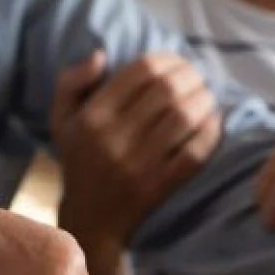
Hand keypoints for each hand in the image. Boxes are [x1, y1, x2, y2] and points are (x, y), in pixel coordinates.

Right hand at [51, 51, 220, 274]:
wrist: (90, 219)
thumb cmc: (79, 160)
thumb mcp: (61, 119)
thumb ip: (71, 81)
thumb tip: (101, 54)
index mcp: (93, 115)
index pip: (141, 70)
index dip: (168, 58)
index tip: (178, 61)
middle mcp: (115, 137)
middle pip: (167, 90)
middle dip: (191, 76)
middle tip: (198, 77)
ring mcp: (139, 163)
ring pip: (184, 117)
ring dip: (204, 100)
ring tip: (207, 96)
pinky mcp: (160, 185)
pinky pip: (194, 152)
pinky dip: (210, 132)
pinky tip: (212, 122)